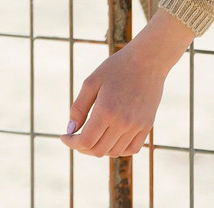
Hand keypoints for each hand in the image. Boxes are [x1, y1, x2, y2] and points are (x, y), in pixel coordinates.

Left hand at [61, 10, 193, 156]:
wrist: (148, 61)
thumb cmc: (116, 68)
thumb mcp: (91, 82)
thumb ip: (78, 107)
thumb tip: (71, 129)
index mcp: (106, 111)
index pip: (86, 141)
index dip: (71, 143)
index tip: (64, 137)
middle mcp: (123, 122)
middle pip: (98, 150)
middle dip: (82, 148)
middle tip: (75, 137)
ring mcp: (137, 126)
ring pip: (114, 152)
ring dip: (99, 149)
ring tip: (91, 136)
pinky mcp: (147, 126)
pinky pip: (132, 148)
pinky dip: (118, 149)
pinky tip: (110, 139)